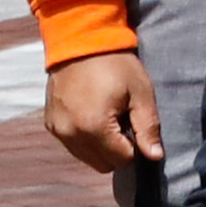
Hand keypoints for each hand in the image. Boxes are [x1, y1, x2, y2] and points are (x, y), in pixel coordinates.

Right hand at [41, 51, 159, 175]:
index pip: (121, 160)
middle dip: (118, 149)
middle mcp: (70, 135)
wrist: (81, 43)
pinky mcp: (50, 125)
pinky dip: (85, 138)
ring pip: (85, 157)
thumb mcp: (141, 93)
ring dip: (100, 146)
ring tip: (109, 116)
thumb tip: (155, 156)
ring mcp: (57, 131)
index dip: (135, 147)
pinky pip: (72, 144)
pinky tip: (93, 114)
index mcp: (93, 128)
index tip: (137, 126)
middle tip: (124, 121)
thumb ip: (148, 127)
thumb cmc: (116, 66)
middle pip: (102, 164)